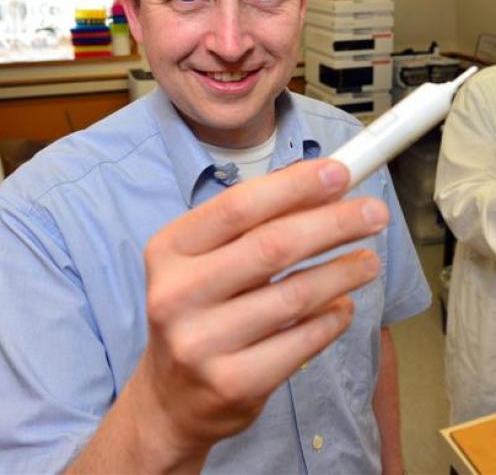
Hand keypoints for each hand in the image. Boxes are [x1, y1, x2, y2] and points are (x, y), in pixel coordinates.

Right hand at [133, 158, 387, 466]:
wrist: (172, 398)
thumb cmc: (199, 310)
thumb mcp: (207, 259)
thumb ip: (254, 225)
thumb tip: (322, 188)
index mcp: (170, 249)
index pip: (239, 206)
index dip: (295, 186)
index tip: (339, 173)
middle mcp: (177, 293)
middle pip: (272, 246)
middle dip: (334, 223)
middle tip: (374, 213)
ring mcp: (202, 342)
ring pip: (294, 295)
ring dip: (343, 272)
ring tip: (368, 261)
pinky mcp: (232, 383)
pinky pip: (302, 342)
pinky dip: (333, 318)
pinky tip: (344, 305)